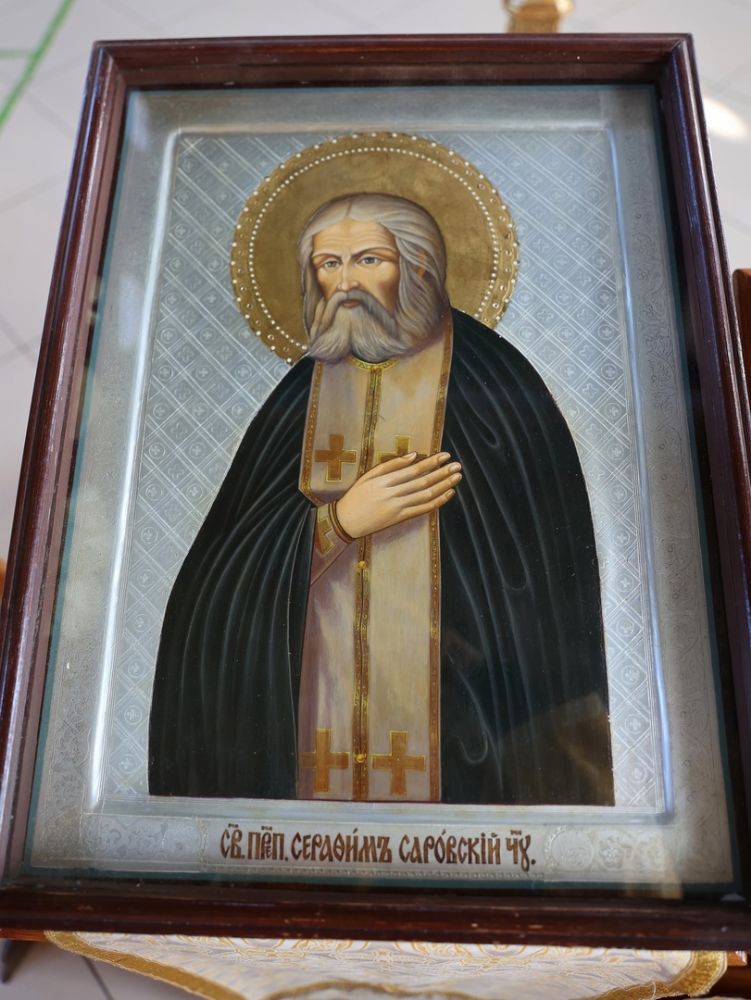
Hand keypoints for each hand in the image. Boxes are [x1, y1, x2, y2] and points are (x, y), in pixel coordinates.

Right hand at [335, 452, 460, 538]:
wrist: (347, 521)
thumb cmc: (356, 495)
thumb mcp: (369, 476)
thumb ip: (391, 465)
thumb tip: (413, 456)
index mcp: (385, 480)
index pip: (414, 469)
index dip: (432, 462)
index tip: (446, 456)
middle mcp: (393, 493)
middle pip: (423, 481)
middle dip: (443, 472)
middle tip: (458, 465)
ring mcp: (398, 507)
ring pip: (426, 495)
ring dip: (444, 485)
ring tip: (457, 477)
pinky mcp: (400, 518)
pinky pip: (422, 509)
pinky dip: (437, 502)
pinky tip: (448, 494)